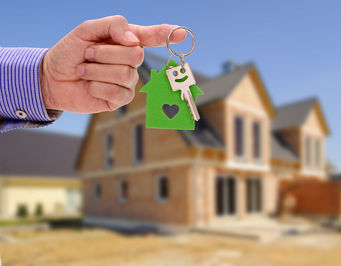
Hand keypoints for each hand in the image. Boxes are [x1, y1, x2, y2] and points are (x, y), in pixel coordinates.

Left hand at [40, 15, 185, 112]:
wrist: (52, 77)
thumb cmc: (70, 51)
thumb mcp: (86, 30)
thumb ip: (112, 26)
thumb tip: (133, 41)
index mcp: (126, 40)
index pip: (152, 36)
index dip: (167, 34)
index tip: (181, 33)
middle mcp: (131, 61)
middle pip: (136, 54)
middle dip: (106, 53)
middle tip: (88, 54)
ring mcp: (128, 81)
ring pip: (126, 74)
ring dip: (97, 70)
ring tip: (85, 70)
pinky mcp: (120, 99)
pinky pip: (119, 92)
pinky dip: (97, 86)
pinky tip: (89, 85)